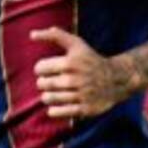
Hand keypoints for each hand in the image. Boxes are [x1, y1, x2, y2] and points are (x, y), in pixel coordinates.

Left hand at [31, 27, 147, 118]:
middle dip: (43, 83)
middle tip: (49, 81)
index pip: (40, 68)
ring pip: (49, 99)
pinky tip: (57, 104)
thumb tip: (31, 34)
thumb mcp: (76, 43)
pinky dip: (54, 110)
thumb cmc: (90, 59)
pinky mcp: (85, 109)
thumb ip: (54, 35)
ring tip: (53, 92)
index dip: (41, 68)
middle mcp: (76, 79)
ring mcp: (81, 95)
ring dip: (47, 96)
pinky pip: (60, 112)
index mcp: (71, 62)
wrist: (116, 78)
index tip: (47, 69)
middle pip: (43, 84)